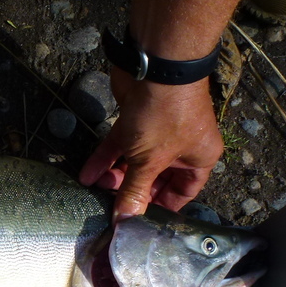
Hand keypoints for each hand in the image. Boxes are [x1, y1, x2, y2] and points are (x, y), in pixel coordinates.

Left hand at [79, 67, 222, 219]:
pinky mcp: (134, 119)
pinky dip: (103, 159)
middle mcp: (181, 147)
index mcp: (199, 158)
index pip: (182, 193)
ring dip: (114, 176)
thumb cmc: (164, 115)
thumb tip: (124, 223)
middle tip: (109, 207)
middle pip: (154, 179)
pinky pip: (119, 146)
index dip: (160, 208)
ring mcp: (157, 132)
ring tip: (94, 190)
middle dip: (131, 192)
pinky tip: (86, 175)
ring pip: (134, 162)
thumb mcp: (149, 160)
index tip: (137, 223)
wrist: (155, 63)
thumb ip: (134, 191)